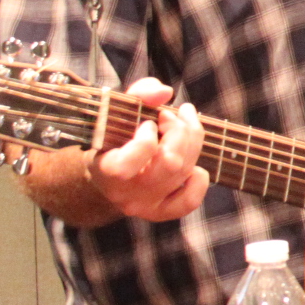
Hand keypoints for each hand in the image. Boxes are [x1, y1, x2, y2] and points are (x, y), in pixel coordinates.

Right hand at [86, 78, 208, 221]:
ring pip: (183, 172)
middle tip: (171, 115)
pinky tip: (192, 163)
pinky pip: (190, 200)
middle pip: (169, 162)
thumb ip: (139, 94)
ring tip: (185, 122)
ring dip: (192, 141)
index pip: (127, 164)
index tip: (147, 123)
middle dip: (178, 131)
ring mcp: (145, 206)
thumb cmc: (115, 136)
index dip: (145, 140)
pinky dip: (199, 179)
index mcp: (106, 170)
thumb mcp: (118, 111)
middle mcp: (125, 193)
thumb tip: (164, 92)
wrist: (108, 172)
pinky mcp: (163, 211)